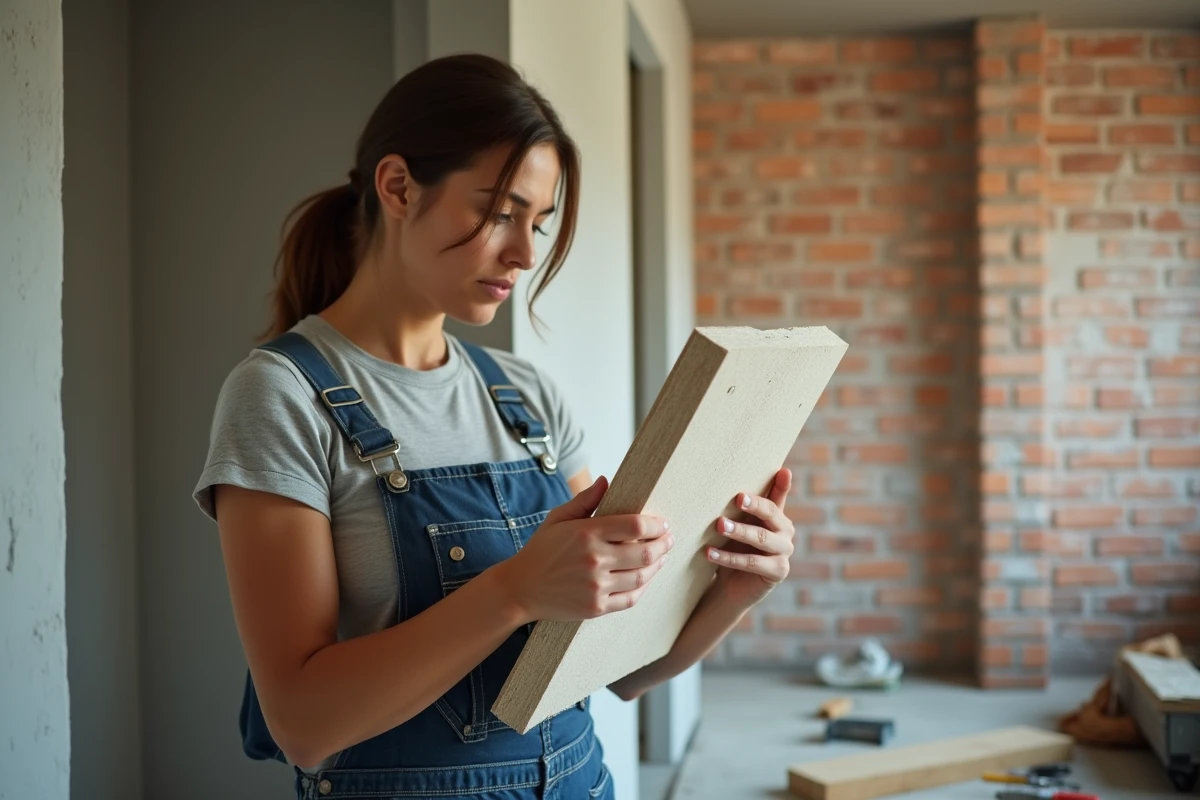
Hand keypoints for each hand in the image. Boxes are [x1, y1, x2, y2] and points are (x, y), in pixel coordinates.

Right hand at [493, 475, 673, 622]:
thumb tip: (606, 481)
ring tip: (662, 557)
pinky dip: (644, 587)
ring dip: (658, 565)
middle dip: (663, 544)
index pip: (634, 524)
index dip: (655, 524)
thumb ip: (585, 500)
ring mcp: (596, 586)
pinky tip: (646, 577)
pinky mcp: (596, 607)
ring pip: (642, 576)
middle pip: (644, 551)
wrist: (520, 589)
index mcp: (586, 533)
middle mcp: (594, 560)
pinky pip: (631, 598)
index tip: (662, 524)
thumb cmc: (541, 550)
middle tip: (669, 539)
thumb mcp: (558, 519)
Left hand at [705, 468, 794, 609]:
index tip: (783, 471)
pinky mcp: (778, 572)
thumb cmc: (733, 547)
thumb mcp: (736, 525)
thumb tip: (719, 482)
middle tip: (738, 498)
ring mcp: (784, 552)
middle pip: (772, 514)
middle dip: (755, 505)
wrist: (732, 585)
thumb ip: (737, 508)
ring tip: (719, 525)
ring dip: (739, 531)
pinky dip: (729, 558)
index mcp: (776, 515)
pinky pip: (752, 563)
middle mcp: (785, 530)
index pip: (779, 495)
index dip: (782, 484)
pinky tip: (710, 553)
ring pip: (761, 538)